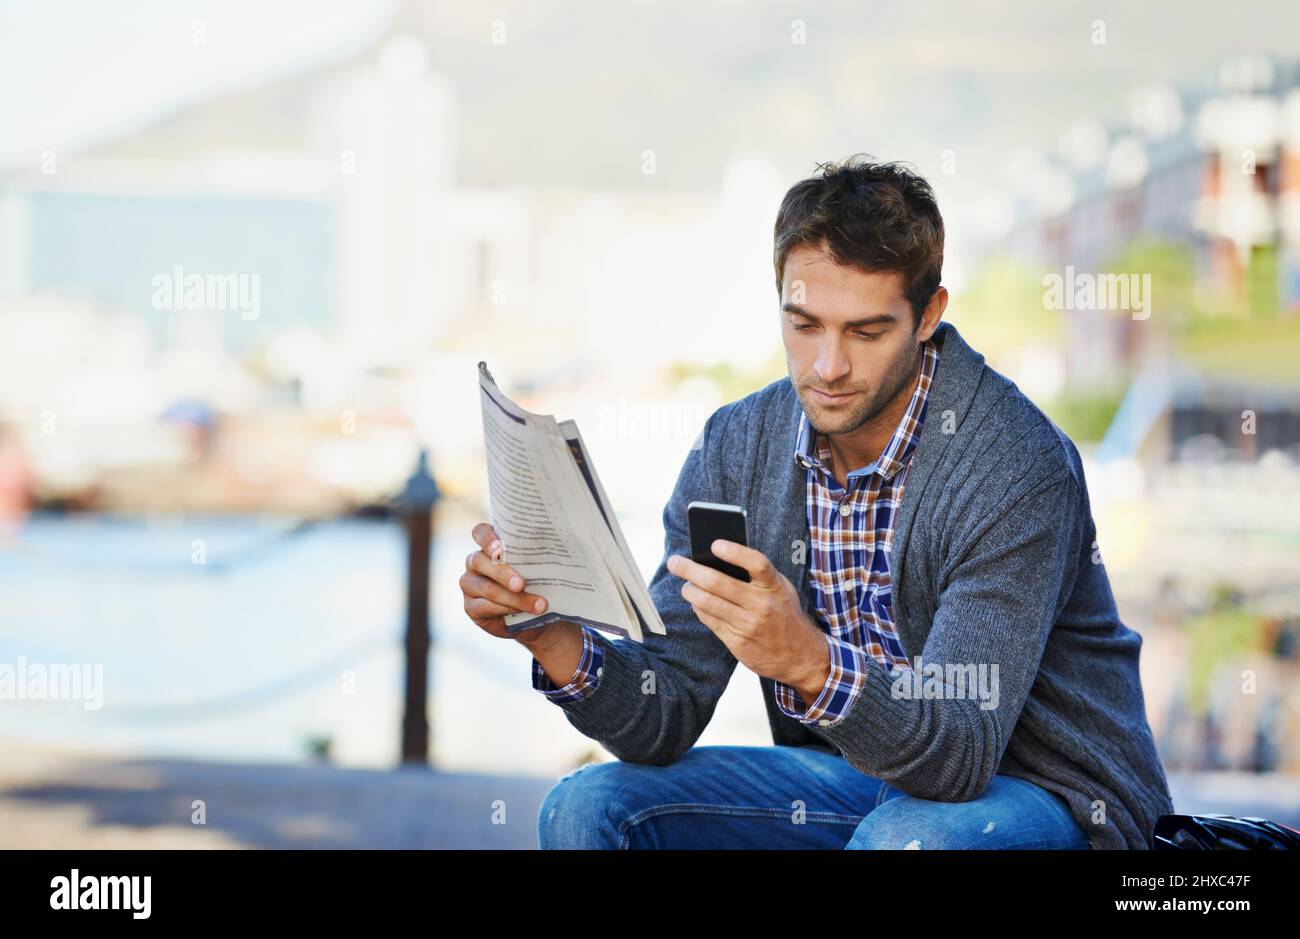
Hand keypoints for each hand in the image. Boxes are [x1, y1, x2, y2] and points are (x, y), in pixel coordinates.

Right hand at [460, 522, 553, 646]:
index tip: (500, 548)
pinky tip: (521, 612)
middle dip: (503, 573)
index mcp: (489, 546)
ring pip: (487, 588)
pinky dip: (506, 609)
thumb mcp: (536, 568)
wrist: (534, 616)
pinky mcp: (470, 607)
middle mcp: (475, 562)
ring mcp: (469, 584)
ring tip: (538, 605)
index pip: (480, 533)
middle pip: (480, 561)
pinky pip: (484, 607)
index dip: (487, 538)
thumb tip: (555, 554)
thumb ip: (534, 559)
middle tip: (521, 584)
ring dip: (514, 598)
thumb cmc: (536, 583)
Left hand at [666, 541, 828, 696]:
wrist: (801, 656)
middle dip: (691, 570)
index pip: (756, 563)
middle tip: (674, 562)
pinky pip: (710, 621)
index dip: (735, 552)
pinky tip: (696, 603)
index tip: (715, 544)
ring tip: (685, 585)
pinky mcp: (737, 642)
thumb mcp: (780, 591)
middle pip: (719, 583)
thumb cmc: (785, 615)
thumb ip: (757, 576)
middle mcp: (762, 605)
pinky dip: (699, 609)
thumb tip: (719, 558)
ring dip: (690, 591)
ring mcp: (748, 625)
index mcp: (775, 587)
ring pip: (708, 603)